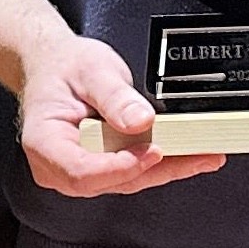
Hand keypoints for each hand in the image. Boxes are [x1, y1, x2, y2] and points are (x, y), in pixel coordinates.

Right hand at [19, 33, 225, 196]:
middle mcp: (57, 166)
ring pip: (126, 181)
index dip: (120, 167)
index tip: (153, 151)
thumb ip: (115, 97)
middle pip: (109, 181)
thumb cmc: (64, 68)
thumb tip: (142, 121)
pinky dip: (161, 164)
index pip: (81, 170)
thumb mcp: (92, 69)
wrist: (54, 67)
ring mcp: (78, 171)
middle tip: (199, 154)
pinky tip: (189, 155)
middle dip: (157, 169)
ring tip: (204, 154)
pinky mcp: (98, 169)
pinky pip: (132, 173)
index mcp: (44, 142)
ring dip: (167, 169)